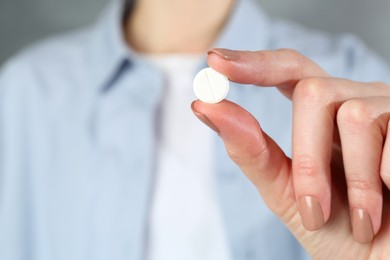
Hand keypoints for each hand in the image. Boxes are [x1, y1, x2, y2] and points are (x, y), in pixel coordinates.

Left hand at [191, 48, 389, 258]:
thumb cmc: (337, 228)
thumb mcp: (285, 191)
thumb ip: (250, 150)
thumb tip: (206, 107)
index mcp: (322, 113)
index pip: (288, 71)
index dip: (254, 63)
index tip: (215, 63)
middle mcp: (355, 100)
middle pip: (313, 92)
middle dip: (308, 159)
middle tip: (314, 209)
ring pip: (354, 116)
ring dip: (352, 181)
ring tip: (362, 219)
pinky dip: (382, 184)